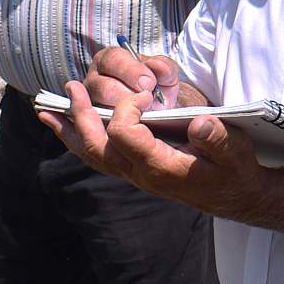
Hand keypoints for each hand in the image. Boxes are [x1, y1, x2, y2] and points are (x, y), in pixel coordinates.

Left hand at [37, 47, 261, 216]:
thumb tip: (199, 122)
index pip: (125, 135)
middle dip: (81, 117)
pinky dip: (79, 142)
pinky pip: (99, 159)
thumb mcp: (236, 151)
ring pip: (92, 156)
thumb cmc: (235, 169)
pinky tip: (67, 128)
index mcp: (162, 167)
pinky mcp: (136, 172)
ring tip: (47, 111)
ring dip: (71, 131)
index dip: (128, 109)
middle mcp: (141, 174)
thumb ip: (218, 138)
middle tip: (71, 88)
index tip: (145, 94)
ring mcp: (135, 175)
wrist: (236, 194)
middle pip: (98, 147)